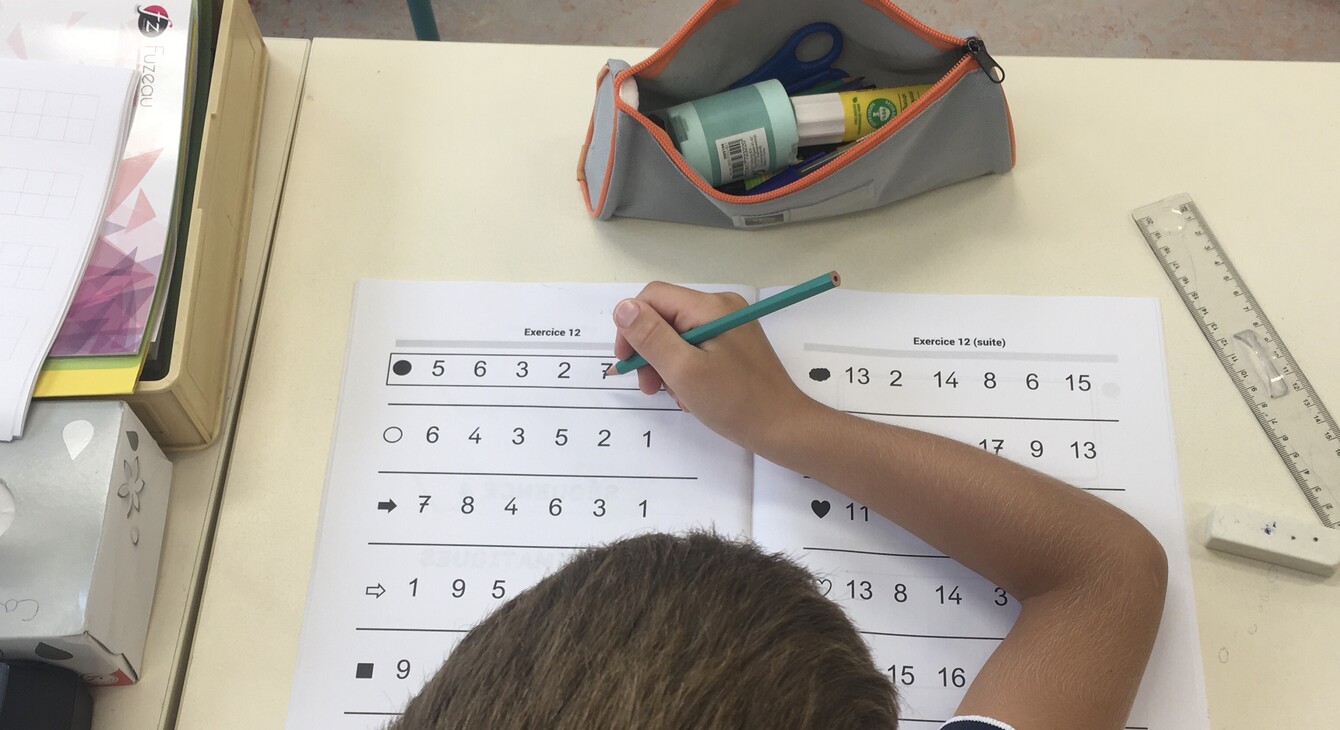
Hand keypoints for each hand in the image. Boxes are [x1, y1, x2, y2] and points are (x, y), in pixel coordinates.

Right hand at [610, 282, 814, 451]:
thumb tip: (622, 308)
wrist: (783, 427)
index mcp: (709, 307)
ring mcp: (730, 325)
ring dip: (666, 365)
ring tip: (675, 396)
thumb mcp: (684, 370)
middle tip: (650, 388)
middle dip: (650, 351)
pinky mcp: (734, 344)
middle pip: (665, 317)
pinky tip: (691, 395)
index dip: (631, 327)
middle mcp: (721, 307)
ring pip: (678, 335)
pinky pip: (696, 348)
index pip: (653, 298)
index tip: (626, 363)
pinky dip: (685, 369)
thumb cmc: (734, 402)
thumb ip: (651, 337)